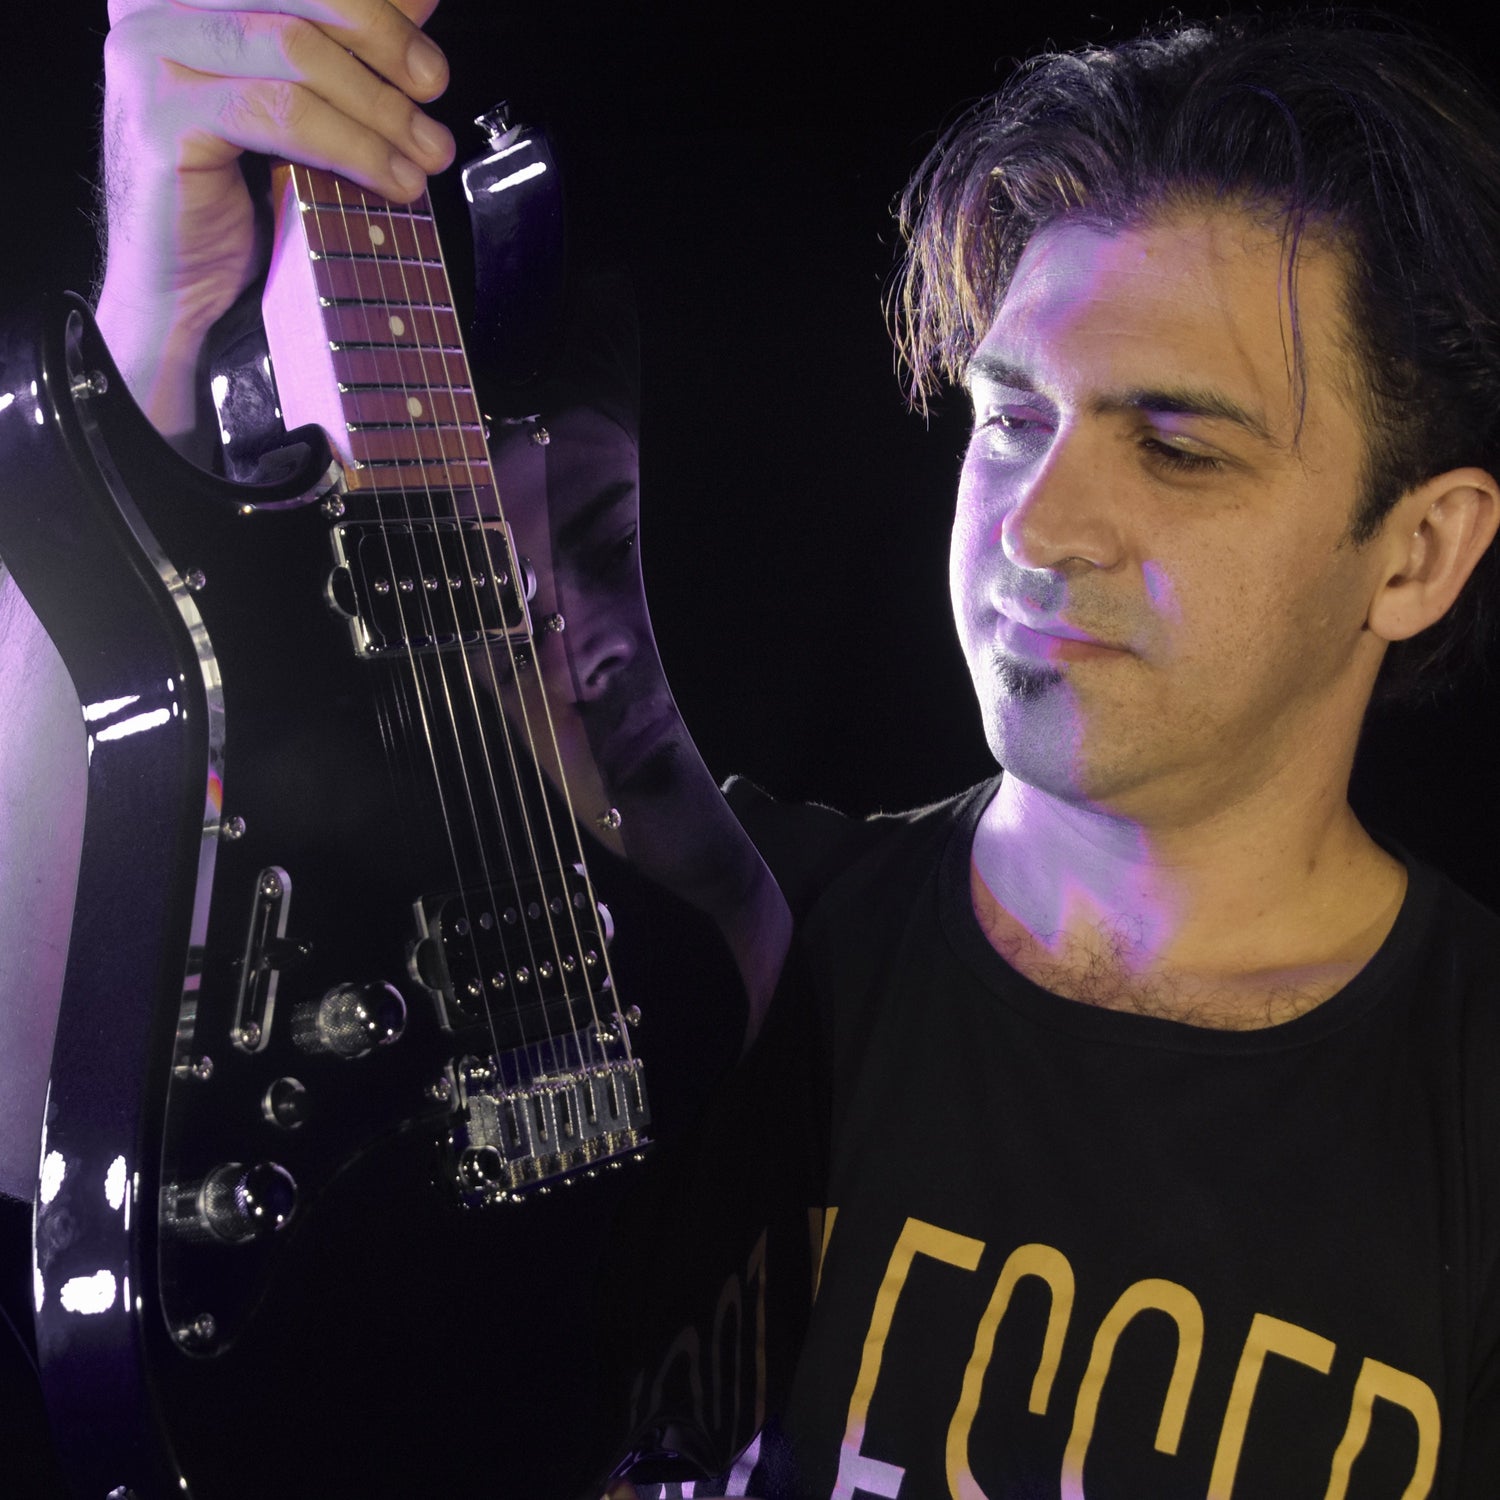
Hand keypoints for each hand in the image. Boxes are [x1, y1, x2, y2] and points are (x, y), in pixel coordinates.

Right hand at [95, 0, 455, 441]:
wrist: (182, 287)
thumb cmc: (242, 196)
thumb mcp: (303, 104)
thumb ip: (344, 46)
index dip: (375, 9)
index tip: (428, 61)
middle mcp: (156, 5)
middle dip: (384, 44)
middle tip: (434, 92)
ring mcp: (152, 55)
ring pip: (296, 52)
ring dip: (379, 105)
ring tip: (426, 152)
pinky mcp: (165, 118)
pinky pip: (280, 113)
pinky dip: (351, 145)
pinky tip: (392, 178)